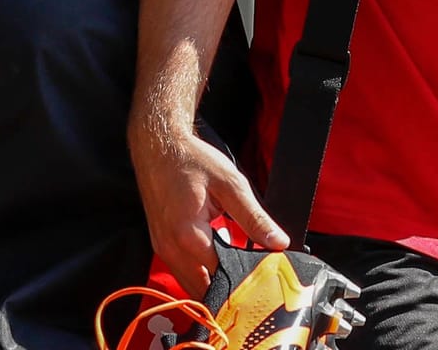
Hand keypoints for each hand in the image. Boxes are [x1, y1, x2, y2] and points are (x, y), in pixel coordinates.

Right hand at [130, 123, 290, 296]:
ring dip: (212, 283)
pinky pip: (181, 271)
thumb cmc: (192, 161)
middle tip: (253, 279)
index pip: (221, 277)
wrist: (159, 148)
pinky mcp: (161, 245)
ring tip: (238, 270)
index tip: (264, 276)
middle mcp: (171, 249)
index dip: (244, 279)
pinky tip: (218, 260)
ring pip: (190, 284)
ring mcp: (162, 249)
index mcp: (189, 236)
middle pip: (203, 289)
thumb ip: (255, 218)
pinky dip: (200, 273)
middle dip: (228, 288)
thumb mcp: (231, 184)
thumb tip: (278, 242)